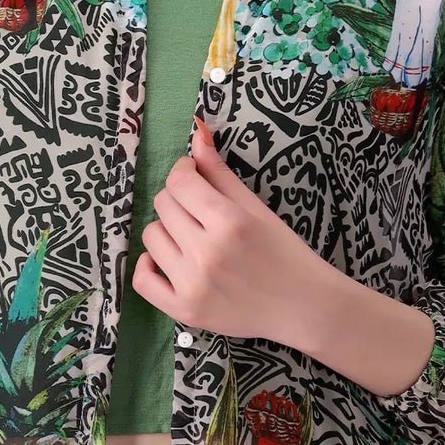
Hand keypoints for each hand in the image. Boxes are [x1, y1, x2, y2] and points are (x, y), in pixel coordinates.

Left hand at [131, 116, 331, 349]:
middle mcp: (208, 252)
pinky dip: (148, 265)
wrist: (303, 305)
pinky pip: (142, 281)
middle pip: (163, 205)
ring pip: (151, 237)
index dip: (184, 171)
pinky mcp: (185, 310)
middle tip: (199, 210)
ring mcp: (193, 284)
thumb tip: (197, 134)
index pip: (180, 181)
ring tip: (190, 237)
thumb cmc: (285, 252)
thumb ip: (221, 173)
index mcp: (230, 222)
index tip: (193, 175)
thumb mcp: (257, 208)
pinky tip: (166, 259)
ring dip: (167, 230)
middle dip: (178, 199)